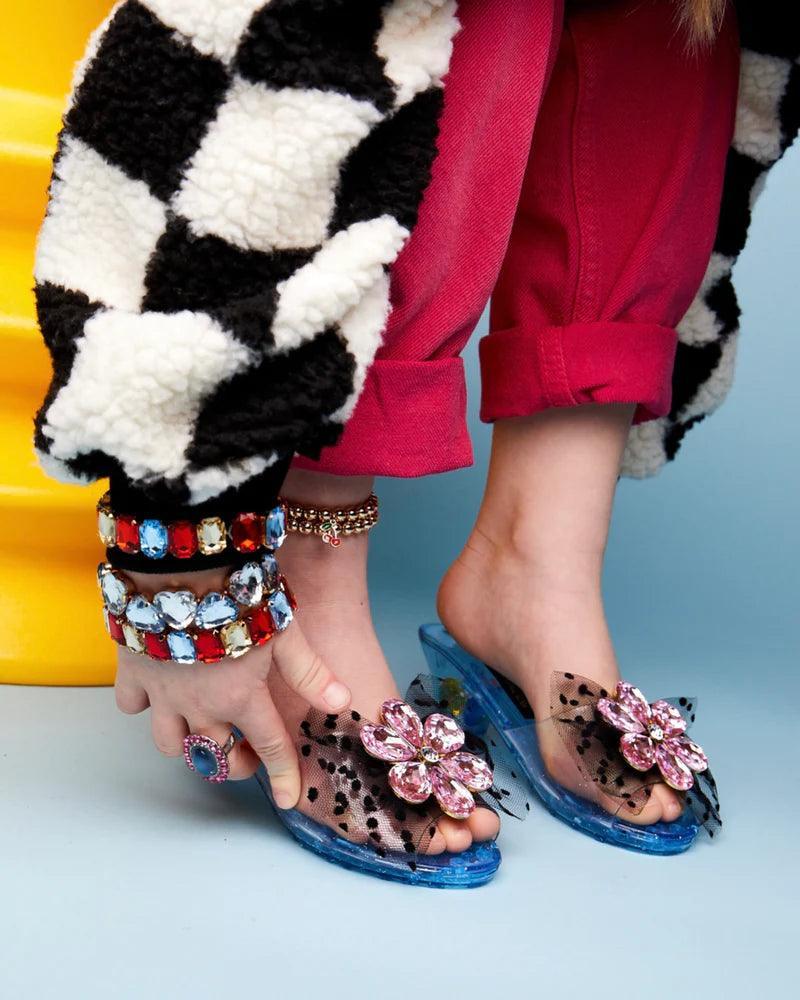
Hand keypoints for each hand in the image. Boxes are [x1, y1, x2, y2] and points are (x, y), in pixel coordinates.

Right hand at [113, 566, 350, 807]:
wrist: (182, 566)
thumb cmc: (239, 594)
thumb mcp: (285, 631)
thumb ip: (310, 672)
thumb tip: (341, 702)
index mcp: (242, 697)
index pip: (271, 748)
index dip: (284, 776)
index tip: (292, 800)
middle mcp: (199, 705)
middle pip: (216, 757)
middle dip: (236, 763)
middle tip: (248, 751)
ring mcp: (161, 693)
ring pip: (170, 743)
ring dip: (190, 743)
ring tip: (206, 728)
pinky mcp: (132, 672)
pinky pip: (131, 706)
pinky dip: (144, 706)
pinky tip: (160, 691)